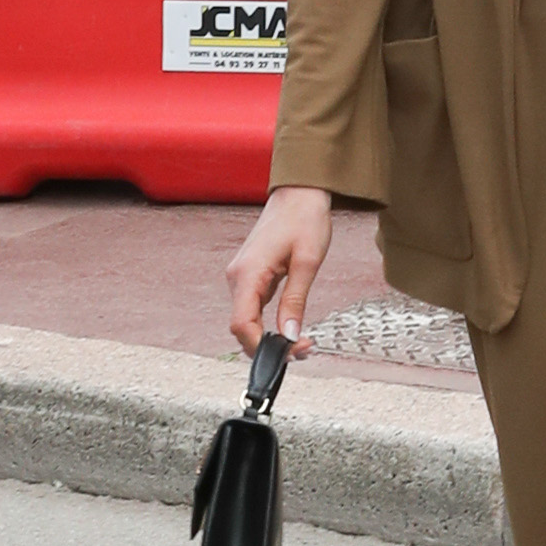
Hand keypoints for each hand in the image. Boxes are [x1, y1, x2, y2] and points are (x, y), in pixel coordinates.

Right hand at [229, 185, 333, 348]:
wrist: (299, 194)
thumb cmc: (304, 219)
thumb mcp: (307, 262)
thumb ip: (295, 301)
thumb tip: (290, 336)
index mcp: (248, 273)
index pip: (241, 325)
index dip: (263, 347)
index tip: (292, 352)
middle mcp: (237, 277)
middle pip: (242, 327)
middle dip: (268, 347)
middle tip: (304, 349)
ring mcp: (241, 277)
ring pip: (246, 321)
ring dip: (269, 337)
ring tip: (301, 341)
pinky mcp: (249, 277)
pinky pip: (252, 309)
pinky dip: (268, 324)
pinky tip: (289, 327)